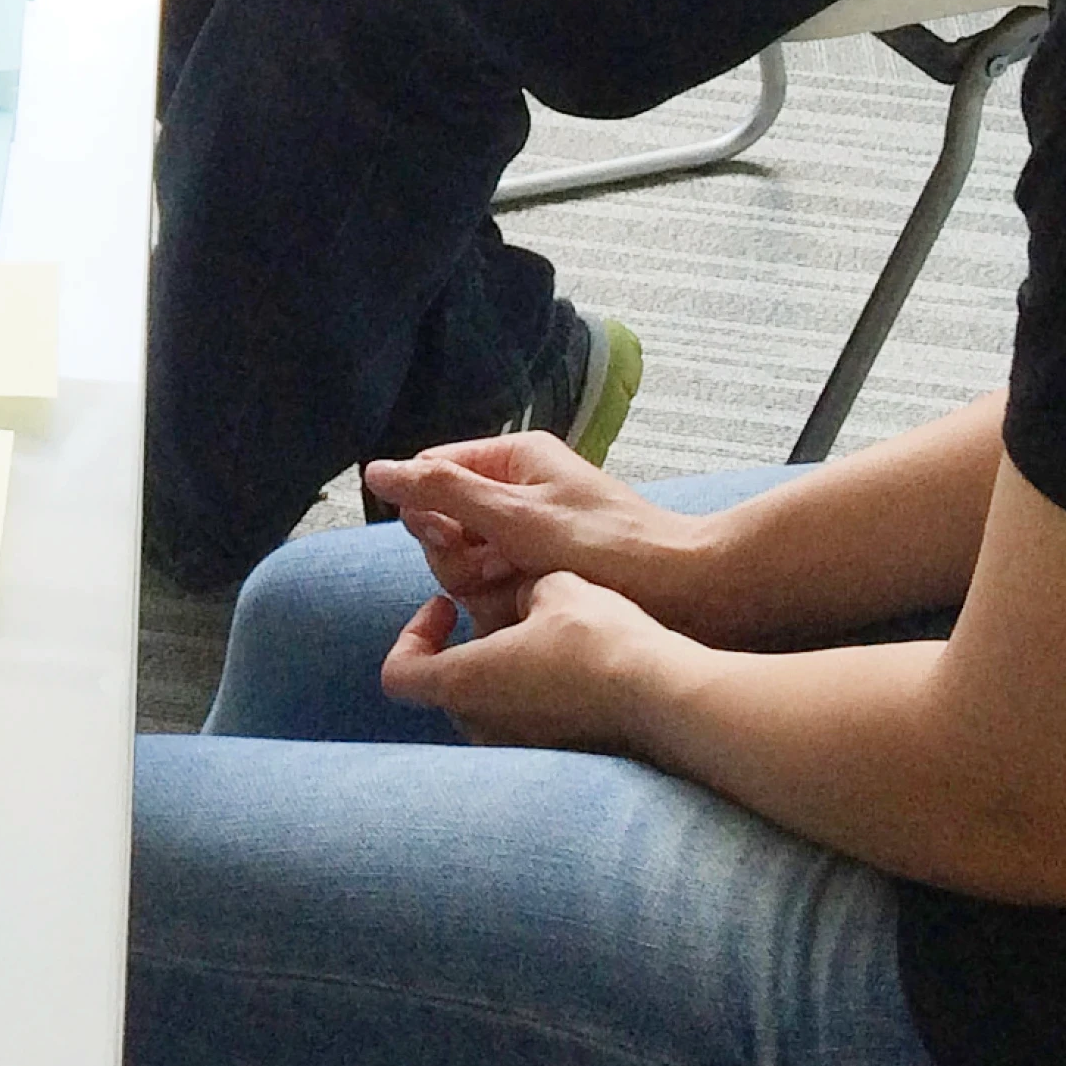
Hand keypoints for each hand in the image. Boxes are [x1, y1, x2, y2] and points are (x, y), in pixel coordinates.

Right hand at [360, 431, 710, 633]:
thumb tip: (376, 470)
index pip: (430, 473)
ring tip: (524, 590)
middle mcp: (517, 488)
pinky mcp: (543, 567)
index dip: (427, 512)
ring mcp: (530, 530)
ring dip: (483, 582)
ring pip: (466, 559)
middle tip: (499, 569)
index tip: (454, 540)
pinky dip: (507, 598)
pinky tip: (534, 607)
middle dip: (460, 555)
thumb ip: (443, 492)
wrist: (689, 589)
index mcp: (512, 458)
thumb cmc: (607, 547)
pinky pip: (498, 583)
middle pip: (444, 521)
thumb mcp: (516, 516)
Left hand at [382, 567, 672, 751]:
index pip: (399, 672)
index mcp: (466, 683)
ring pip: (492, 708)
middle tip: (502, 614)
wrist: (668, 699)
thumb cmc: (602, 643)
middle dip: (467, 646)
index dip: (413, 633)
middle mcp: (484, 728)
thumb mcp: (551, 586)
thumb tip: (528, 600)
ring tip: (547, 637)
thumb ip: (521, 590)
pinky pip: (531, 726)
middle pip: (447, 687)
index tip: (447, 606)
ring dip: (506, 672)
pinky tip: (579, 669)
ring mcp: (522, 752)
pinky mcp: (560, 762)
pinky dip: (540, 697)